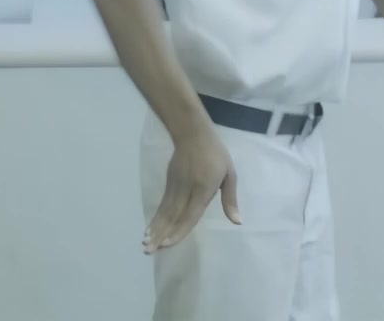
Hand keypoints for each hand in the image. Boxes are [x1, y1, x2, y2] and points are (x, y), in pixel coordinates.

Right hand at [143, 131, 239, 253]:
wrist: (193, 133)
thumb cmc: (215, 154)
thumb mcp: (229, 174)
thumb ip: (230, 199)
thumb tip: (237, 222)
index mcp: (203, 189)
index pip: (189, 214)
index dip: (178, 231)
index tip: (167, 244)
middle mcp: (186, 190)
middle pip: (172, 216)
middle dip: (160, 235)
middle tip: (149, 250)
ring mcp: (175, 187)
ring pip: (164, 212)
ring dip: (154, 229)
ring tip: (145, 245)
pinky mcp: (169, 184)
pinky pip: (162, 205)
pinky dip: (155, 218)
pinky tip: (149, 230)